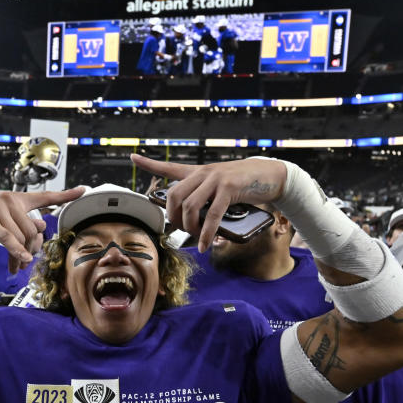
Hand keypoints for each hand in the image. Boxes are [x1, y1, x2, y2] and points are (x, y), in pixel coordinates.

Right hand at [0, 188, 83, 271]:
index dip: (66, 194)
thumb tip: (39, 231)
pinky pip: (8, 239)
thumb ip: (20, 222)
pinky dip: (16, 252)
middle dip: (32, 249)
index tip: (83, 190)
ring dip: (20, 256)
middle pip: (33, 230)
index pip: (45, 196)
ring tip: (15, 267)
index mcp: (17, 198)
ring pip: (21, 237)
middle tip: (25, 262)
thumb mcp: (1, 217)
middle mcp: (11, 200)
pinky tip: (20, 262)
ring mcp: (0, 208)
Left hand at [130, 154, 285, 251]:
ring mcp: (215, 179)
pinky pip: (212, 215)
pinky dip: (207, 233)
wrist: (268, 175)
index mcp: (198, 172)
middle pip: (174, 195)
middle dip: (174, 217)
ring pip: (190, 206)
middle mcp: (203, 173)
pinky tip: (206, 244)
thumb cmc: (243, 185)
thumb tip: (192, 221)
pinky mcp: (229, 188)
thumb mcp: (219, 187)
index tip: (133, 157)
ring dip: (190, 227)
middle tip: (183, 230)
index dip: (150, 163)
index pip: (169, 167)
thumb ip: (204, 198)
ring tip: (197, 237)